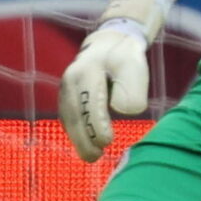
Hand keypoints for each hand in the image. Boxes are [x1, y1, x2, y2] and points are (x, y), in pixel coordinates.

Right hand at [58, 0, 169, 161]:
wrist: (109, 44)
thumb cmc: (125, 58)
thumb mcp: (135, 67)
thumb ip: (132, 88)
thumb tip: (122, 110)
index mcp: (88, 71)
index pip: (90, 103)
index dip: (96, 124)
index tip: (108, 142)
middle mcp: (71, 79)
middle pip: (75, 114)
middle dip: (84, 138)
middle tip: (95, 157)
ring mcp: (65, 88)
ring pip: (68, 118)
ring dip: (78, 139)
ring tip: (92, 156)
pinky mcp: (65, 96)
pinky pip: (68, 117)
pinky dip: (75, 132)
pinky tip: (86, 144)